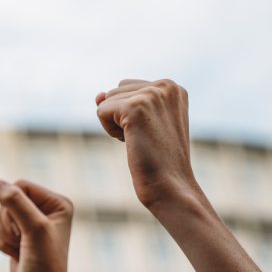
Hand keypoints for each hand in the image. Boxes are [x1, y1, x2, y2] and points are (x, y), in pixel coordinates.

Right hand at [0, 178, 73, 271]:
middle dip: (9, 223)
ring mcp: (30, 223)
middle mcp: (45, 210)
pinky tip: (15, 255)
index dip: (15, 208)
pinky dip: (0, 243)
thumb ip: (14, 201)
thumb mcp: (33, 228)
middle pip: (6, 199)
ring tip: (21, 251)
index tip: (27, 232)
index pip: (20, 186)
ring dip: (4, 235)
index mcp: (58, 203)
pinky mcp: (18, 236)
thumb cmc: (45, 266)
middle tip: (25, 243)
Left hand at [96, 79, 200, 208]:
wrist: (171, 186)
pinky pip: (101, 111)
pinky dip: (110, 130)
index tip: (153, 132)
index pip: (128, 88)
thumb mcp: (143, 122)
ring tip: (141, 140)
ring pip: (106, 100)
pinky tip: (132, 142)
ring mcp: (152, 95)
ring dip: (116, 124)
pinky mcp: (135, 107)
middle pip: (116, 91)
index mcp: (172, 87)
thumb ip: (121, 100)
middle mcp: (166, 85)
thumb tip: (98, 95)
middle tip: (147, 138)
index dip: (131, 114)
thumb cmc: (158, 158)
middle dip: (121, 117)